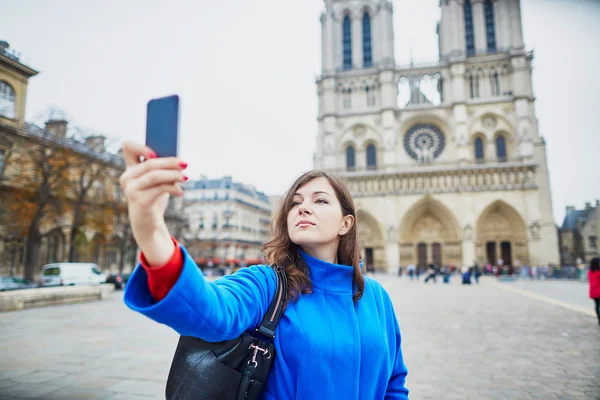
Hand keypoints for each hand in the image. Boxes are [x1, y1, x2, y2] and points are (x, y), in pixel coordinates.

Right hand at [119, 141, 187, 266]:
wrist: (147, 223)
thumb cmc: (153, 198)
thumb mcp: (157, 181)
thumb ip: (162, 169)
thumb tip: (180, 160)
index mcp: (130, 169)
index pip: (128, 148)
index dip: (141, 146)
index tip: (156, 153)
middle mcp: (127, 177)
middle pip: (150, 163)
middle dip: (170, 162)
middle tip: (186, 164)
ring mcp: (131, 189)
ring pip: (155, 175)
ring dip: (174, 175)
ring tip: (187, 177)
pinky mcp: (139, 201)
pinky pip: (159, 189)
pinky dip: (173, 188)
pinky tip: (180, 192)